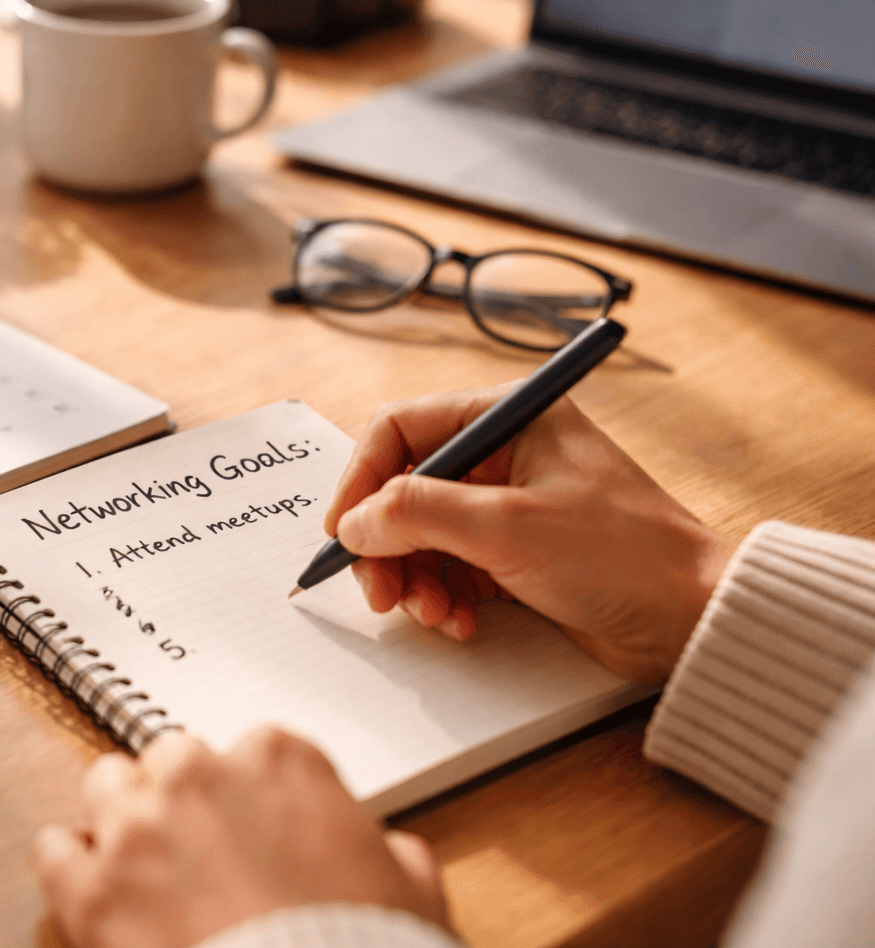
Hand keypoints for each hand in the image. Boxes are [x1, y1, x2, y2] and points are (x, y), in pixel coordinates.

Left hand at [32, 727, 448, 947]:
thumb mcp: (409, 889)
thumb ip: (386, 850)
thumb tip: (389, 854)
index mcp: (279, 761)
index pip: (255, 752)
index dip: (256, 797)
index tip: (259, 828)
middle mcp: (199, 776)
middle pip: (173, 761)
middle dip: (186, 801)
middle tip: (205, 854)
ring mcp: (137, 828)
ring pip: (105, 786)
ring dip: (121, 819)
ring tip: (142, 864)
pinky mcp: (91, 889)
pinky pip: (54, 850)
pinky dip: (70, 867)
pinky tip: (91, 889)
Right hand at [326, 385, 734, 685]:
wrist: (695, 621)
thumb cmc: (626, 556)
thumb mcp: (508, 527)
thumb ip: (419, 514)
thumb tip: (355, 522)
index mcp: (509, 416)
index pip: (400, 429)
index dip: (362, 480)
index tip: (344, 531)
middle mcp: (504, 453)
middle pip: (403, 489)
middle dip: (386, 544)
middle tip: (381, 592)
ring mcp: (508, 505)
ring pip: (420, 534)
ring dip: (413, 578)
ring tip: (432, 613)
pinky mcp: (515, 553)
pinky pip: (449, 568)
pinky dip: (442, 597)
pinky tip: (460, 622)